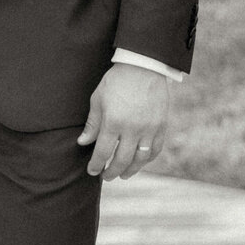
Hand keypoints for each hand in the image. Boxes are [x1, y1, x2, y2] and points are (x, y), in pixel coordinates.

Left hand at [78, 64, 170, 179]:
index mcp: (113, 122)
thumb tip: (83, 143)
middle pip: (122, 160)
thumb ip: (92, 124)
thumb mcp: (98, 100)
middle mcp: (132, 129)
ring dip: (130, 170)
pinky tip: (140, 162)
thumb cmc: (116, 82)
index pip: (103, 152)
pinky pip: (155, 149)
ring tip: (122, 175)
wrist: (143, 67)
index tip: (92, 171)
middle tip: (106, 177)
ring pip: (140, 159)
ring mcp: (149, 129)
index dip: (96, 165)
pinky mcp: (161, 126)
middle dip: (112, 172)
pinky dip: (147, 159)